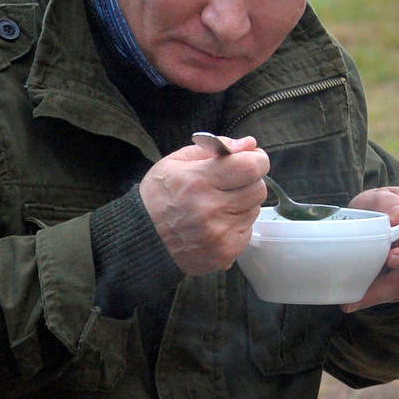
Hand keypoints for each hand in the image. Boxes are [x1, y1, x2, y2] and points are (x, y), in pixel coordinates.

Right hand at [140, 135, 267, 274]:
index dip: (257, 160)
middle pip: (258, 189)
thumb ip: (215, 148)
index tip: (252, 160)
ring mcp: (219, 235)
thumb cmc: (157, 197)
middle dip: (249, 182)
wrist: (140, 240)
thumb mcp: (176, 162)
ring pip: (254, 210)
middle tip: (229, 184)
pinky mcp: (225, 254)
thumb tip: (249, 144)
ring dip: (242, 205)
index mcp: (199, 181)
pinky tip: (216, 224)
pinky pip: (247, 232)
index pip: (251, 166)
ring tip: (217, 206)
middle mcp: (211, 209)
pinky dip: (236, 226)